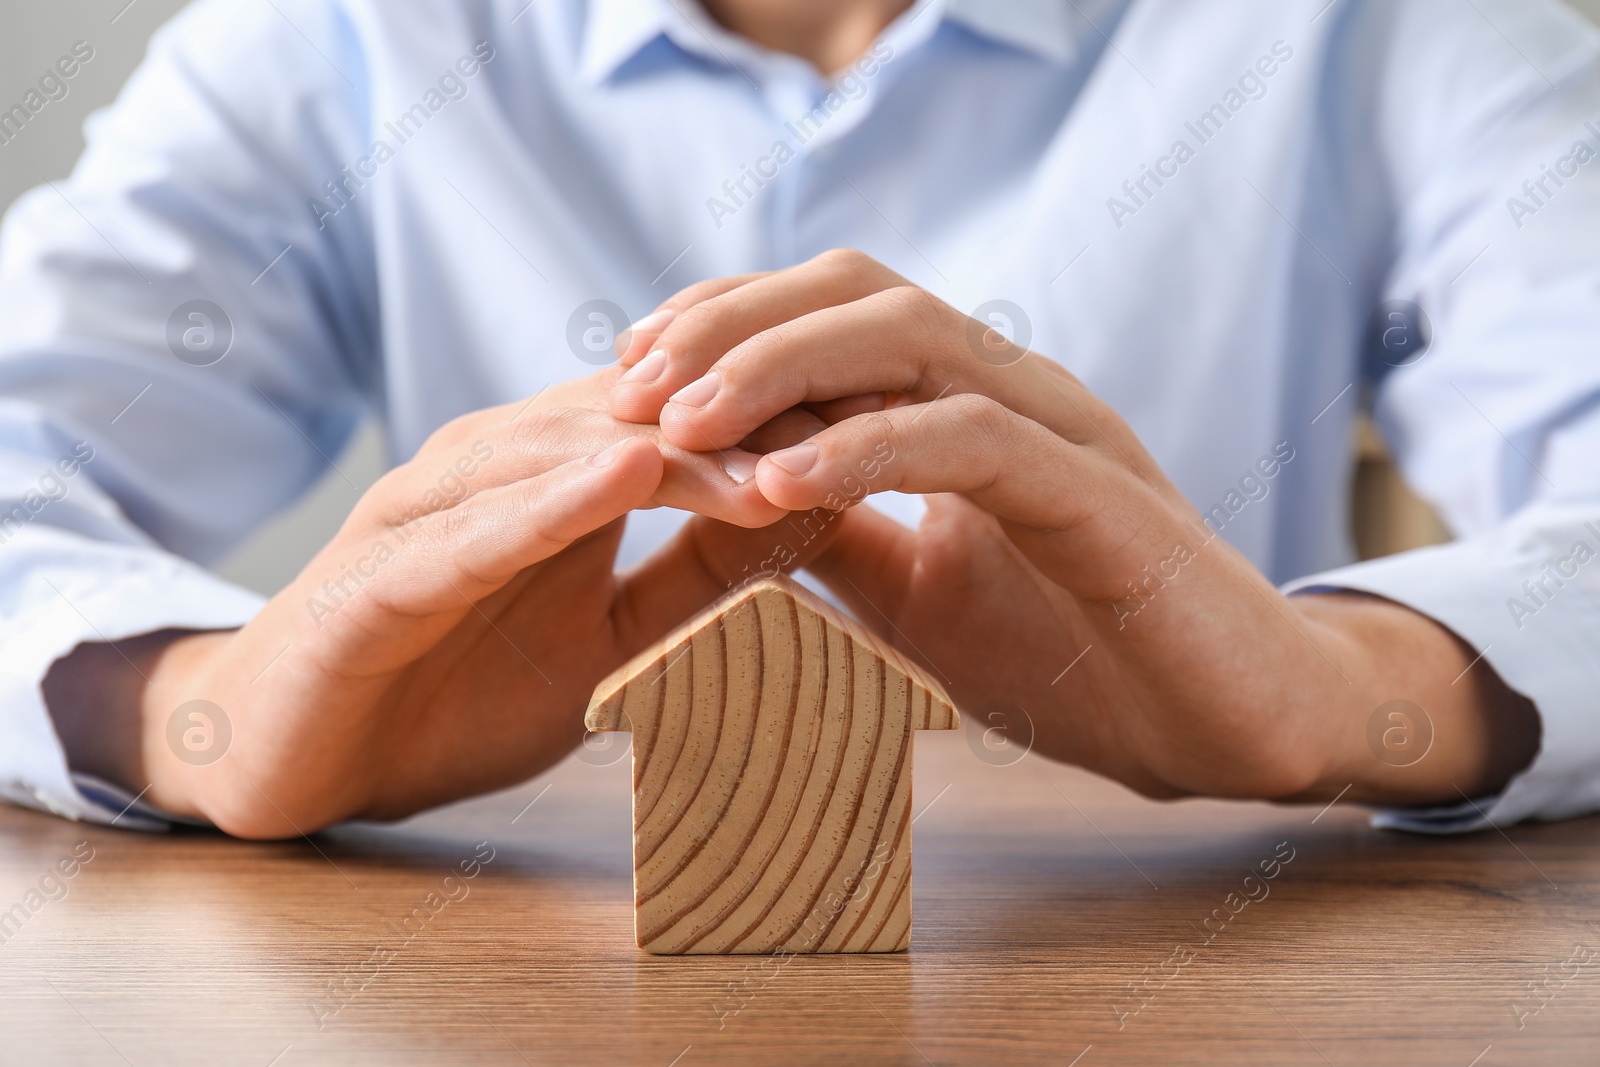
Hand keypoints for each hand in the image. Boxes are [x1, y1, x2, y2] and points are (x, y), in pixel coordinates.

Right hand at [48, 371, 834, 836]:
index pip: (686, 422)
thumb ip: (698, 578)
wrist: (294, 751)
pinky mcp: (376, 571)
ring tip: (772, 450)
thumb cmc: (451, 690)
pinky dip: (547, 503)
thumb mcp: (610, 639)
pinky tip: (620, 475)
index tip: (896, 430)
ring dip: (671, 451)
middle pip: (639, 419)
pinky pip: (471, 530)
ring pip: (562, 455)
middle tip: (866, 422)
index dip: (787, 423)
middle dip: (753, 422)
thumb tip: (813, 519)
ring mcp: (430, 508)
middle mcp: (494, 466)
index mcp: (553, 475)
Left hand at [608, 250, 1539, 805]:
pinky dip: (869, 449)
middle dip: (730, 327)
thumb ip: (833, 536)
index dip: (723, 324)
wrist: (1230, 723)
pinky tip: (780, 483)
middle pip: (859, 294)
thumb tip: (726, 503)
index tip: (622, 374)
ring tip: (681, 422)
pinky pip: (975, 440)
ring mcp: (1065, 435)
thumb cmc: (1079, 652)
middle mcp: (1015, 393)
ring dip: (780, 368)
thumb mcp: (916, 592)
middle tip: (626, 385)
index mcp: (967, 405)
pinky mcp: (1105, 502)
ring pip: (913, 340)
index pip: (835, 312)